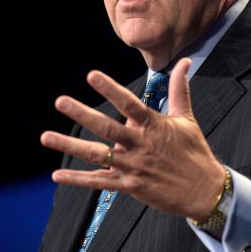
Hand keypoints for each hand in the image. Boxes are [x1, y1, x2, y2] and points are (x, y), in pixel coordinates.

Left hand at [41, 57, 225, 219]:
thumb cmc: (194, 151)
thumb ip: (179, 88)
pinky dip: (78, 180)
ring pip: (97, 155)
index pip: (128, 103)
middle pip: (107, 128)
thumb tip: (185, 60)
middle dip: (82, 114)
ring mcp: (133, 167)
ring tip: (46, 136)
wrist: (205, 191)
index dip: (110, 89)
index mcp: (153, 125)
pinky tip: (57, 176)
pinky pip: (99, 183)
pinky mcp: (129, 186)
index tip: (92, 75)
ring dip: (69, 146)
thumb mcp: (187, 118)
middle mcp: (140, 145)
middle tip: (60, 101)